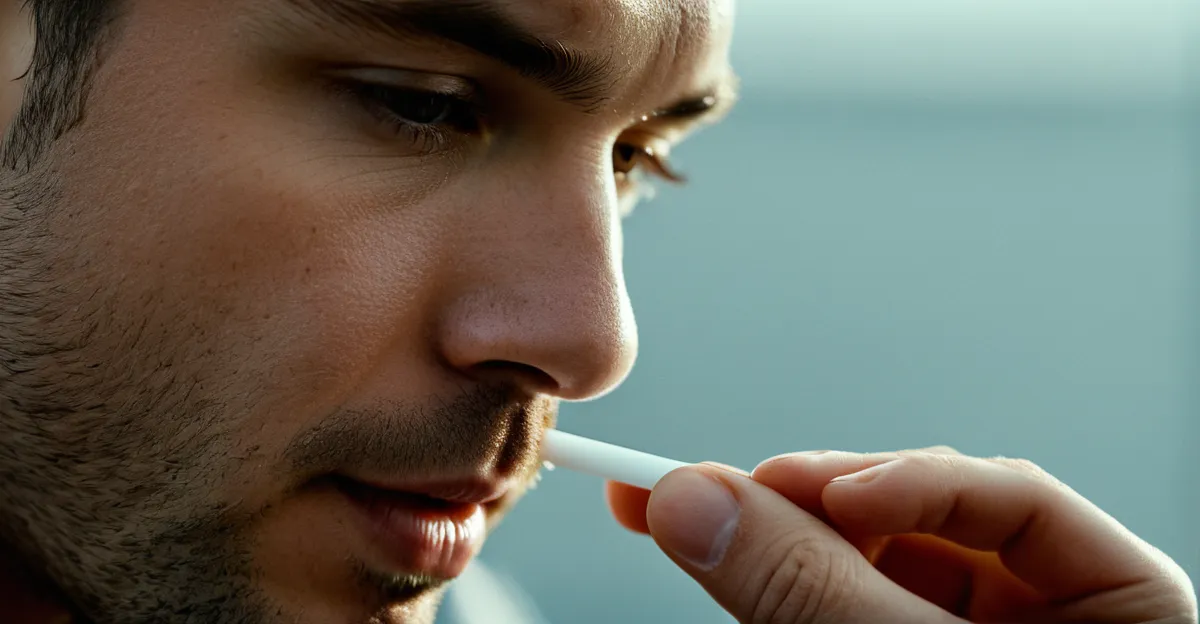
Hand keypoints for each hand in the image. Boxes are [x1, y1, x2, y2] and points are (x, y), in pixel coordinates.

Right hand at [607, 449, 1197, 622]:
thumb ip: (812, 595)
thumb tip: (697, 503)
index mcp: (1112, 608)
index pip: (1008, 497)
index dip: (902, 480)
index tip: (795, 488)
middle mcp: (1037, 623)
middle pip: (919, 528)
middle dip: (806, 513)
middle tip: (697, 497)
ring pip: (865, 573)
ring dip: (785, 560)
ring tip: (709, 541)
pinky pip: (841, 620)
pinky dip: (788, 613)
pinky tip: (749, 596)